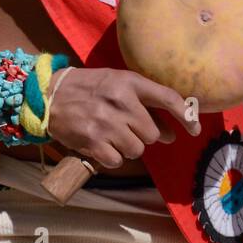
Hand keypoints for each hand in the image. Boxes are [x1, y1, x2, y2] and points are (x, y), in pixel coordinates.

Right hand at [47, 67, 198, 170]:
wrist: (49, 95)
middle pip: (152, 133)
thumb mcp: (118, 84)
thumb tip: (172, 133)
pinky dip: (113, 157)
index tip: (194, 130)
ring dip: (128, 147)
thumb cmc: (90, 88)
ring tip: (112, 135)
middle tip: (127, 128)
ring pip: (137, 149)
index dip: (186, 116)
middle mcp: (120, 101)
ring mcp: (106, 123)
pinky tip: (102, 145)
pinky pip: (118, 160)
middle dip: (144, 135)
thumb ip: (146, 104)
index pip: (168, 98)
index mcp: (129, 82)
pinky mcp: (93, 142)